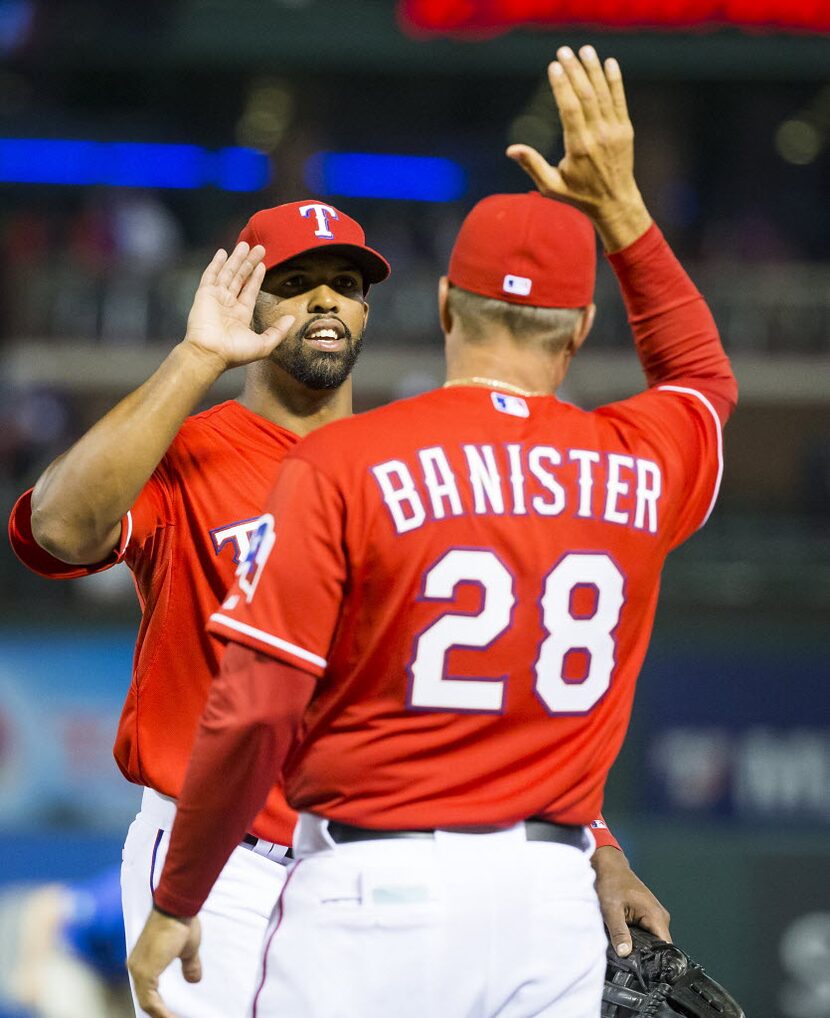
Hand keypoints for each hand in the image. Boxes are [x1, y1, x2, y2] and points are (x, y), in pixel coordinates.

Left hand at [127, 908, 201, 1017]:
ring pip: (147, 1002)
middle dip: (161, 1012)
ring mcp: (139, 969)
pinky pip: (150, 1001)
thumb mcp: (187, 949)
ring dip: (162, 1014)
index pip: (148, 990)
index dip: (159, 1006)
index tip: (172, 1013)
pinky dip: (161, 1012)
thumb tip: (194, 980)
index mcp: (144, 961)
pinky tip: (172, 1017)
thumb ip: (189, 966)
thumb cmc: (181, 922)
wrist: (177, 908)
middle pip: (146, 999)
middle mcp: (136, 966)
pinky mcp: (144, 972)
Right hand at [184, 242, 294, 372]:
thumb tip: (292, 319)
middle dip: (249, 263)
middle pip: (240, 278)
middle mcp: (228, 304)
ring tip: (245, 244)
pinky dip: (216, 264)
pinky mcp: (204, 294)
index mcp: (240, 315)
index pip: (250, 290)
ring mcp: (215, 298)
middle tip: (259, 248)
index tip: (262, 264)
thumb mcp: (264, 344)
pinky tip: (222, 252)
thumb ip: (278, 331)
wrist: (210, 354)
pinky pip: (211, 275)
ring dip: (236, 259)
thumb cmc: (235, 353)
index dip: (256, 277)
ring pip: (228, 273)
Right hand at [507, 45, 651, 250]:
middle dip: (575, 71)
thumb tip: (511, 150)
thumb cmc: (579, 196)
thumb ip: (532, 166)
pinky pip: (619, 100)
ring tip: (584, 50)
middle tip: (564, 51)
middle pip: (586, 96)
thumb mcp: (551, 186)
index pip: (570, 109)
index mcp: (578, 148)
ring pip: (602, 94)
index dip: (562, 86)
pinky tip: (609, 63)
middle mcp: (598, 136)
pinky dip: (615, 81)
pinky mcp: (625, 130)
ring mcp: (614, 131)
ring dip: (593, 69)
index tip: (554, 67)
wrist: (615, 202)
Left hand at [592, 846, 670, 956]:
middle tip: (627, 958)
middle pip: (658, 946)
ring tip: (624, 947)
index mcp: (656, 916)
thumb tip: (625, 953)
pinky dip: (636, 937)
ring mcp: (655, 916)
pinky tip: (624, 938)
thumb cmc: (611, 883)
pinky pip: (646, 933)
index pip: (666, 948)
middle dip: (644, 954)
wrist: (608, 866)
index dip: (655, 960)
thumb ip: (619, 932)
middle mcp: (660, 917)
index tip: (641, 967)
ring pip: (651, 940)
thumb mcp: (611, 910)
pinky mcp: (648, 916)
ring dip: (639, 945)